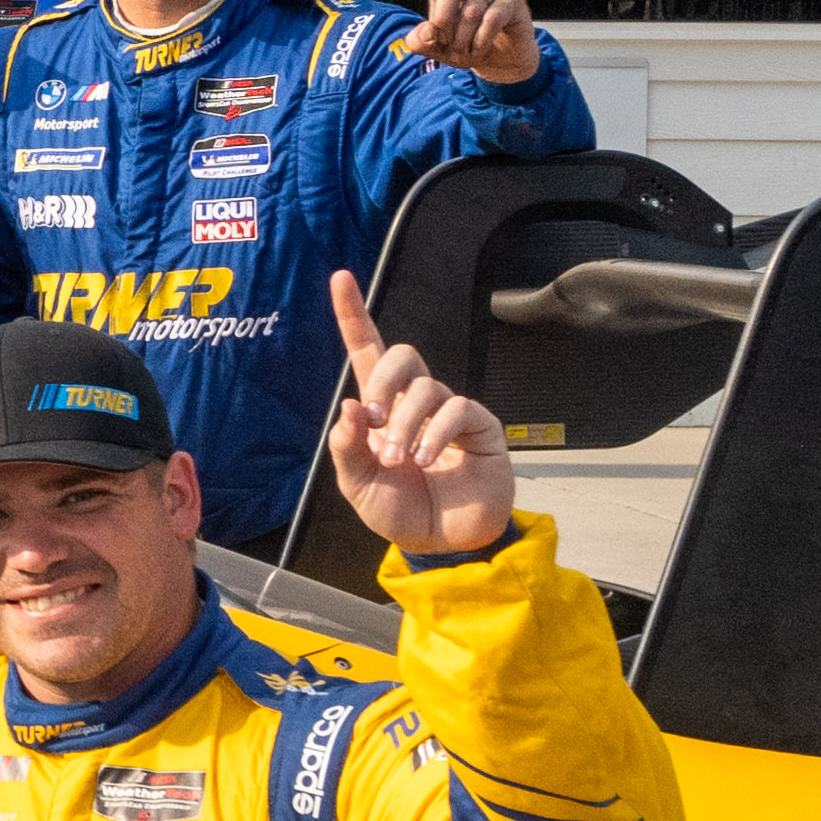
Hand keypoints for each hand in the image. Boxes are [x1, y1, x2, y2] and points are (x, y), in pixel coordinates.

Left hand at [321, 265, 520, 561]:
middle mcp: (413, 401)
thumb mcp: (358, 484)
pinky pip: (457, 409)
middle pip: (400, 355)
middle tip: (373, 423)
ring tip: (403, 462)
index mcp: (379, 409)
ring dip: (406, 425)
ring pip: (425, 387)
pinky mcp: (479, 426)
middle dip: (382, 383)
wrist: (441, 543)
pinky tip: (428, 460)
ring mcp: (447, 410)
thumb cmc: (399, 510)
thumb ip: (347, 448)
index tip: (340, 278)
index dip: (354, 315)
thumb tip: (350, 406)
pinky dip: (436, 434)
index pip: (366, 351)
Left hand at [394, 0, 540, 83]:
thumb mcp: (433, 47)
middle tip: (443, 40)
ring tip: (464, 49)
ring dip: (462, 38)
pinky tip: (479, 48)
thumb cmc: (460, 45)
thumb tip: (428, 31)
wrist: (495, 58)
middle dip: (442, 18)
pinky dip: (480, 40)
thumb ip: (420, 40)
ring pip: (470, 9)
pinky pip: (491, 19)